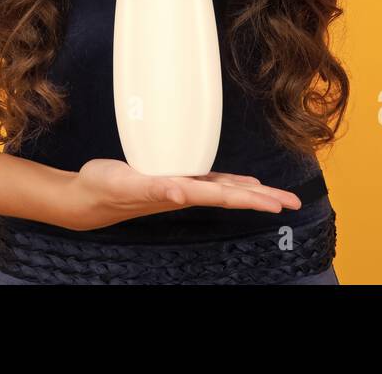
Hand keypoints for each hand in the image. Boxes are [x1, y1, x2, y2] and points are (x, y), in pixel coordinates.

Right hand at [63, 159, 303, 231]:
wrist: (88, 196)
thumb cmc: (105, 187)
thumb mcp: (127, 183)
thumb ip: (154, 187)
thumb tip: (180, 193)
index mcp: (179, 191)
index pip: (223, 195)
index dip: (252, 198)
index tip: (278, 204)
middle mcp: (185, 191)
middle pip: (231, 195)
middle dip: (263, 199)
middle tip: (293, 202)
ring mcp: (180, 187)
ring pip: (223, 190)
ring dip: (250, 193)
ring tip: (276, 196)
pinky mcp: (172, 178)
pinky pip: (208, 182)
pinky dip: (229, 183)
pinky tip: (239, 184)